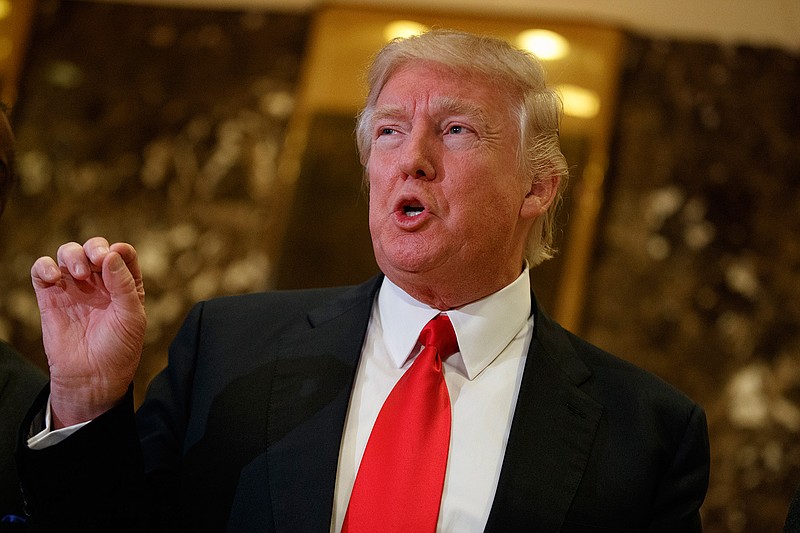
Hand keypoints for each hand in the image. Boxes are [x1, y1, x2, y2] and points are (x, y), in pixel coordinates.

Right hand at [31, 237, 146, 427]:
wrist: (92, 377)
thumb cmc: (118, 348)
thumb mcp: (132, 316)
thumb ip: (124, 284)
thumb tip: (111, 254)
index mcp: (124, 285)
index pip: (122, 254)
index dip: (119, 250)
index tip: (114, 256)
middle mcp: (99, 283)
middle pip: (94, 249)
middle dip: (94, 247)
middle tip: (97, 260)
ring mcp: (73, 288)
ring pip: (68, 254)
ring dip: (72, 255)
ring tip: (80, 275)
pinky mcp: (50, 297)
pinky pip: (41, 271)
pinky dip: (45, 266)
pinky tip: (55, 278)